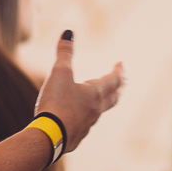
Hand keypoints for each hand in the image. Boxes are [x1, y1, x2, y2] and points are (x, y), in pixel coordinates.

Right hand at [34, 31, 123, 151]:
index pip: (113, 80)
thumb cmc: (56, 103)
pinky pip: (85, 126)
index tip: (121, 64)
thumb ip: (65, 53)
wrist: (48, 137)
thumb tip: (69, 32)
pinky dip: (85, 120)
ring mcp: (87, 125)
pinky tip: (79, 121)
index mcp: (94, 93)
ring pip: (99, 113)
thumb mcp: (59, 73)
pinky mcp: (76, 138)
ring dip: (103, 104)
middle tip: (123, 82)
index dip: (119, 71)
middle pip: (113, 97)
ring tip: (100, 100)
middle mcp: (95, 109)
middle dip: (119, 88)